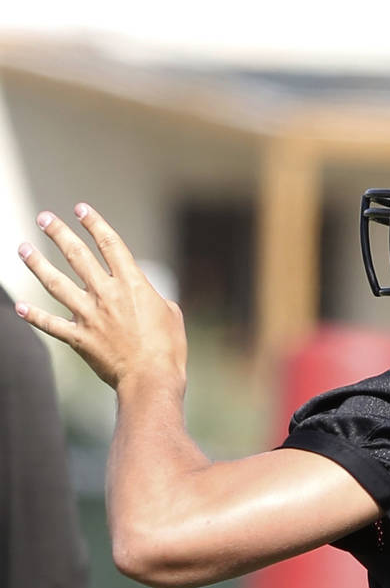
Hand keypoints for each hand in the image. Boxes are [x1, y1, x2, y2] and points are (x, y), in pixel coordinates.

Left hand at [15, 204, 186, 390]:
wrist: (151, 378)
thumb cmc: (169, 348)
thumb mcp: (171, 314)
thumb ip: (152, 298)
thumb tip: (145, 297)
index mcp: (133, 284)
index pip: (110, 244)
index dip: (94, 224)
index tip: (81, 209)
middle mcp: (107, 294)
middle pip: (77, 256)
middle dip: (59, 233)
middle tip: (44, 217)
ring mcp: (89, 315)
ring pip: (56, 283)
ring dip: (37, 264)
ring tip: (23, 247)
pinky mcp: (78, 338)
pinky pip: (50, 324)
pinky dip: (34, 316)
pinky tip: (19, 307)